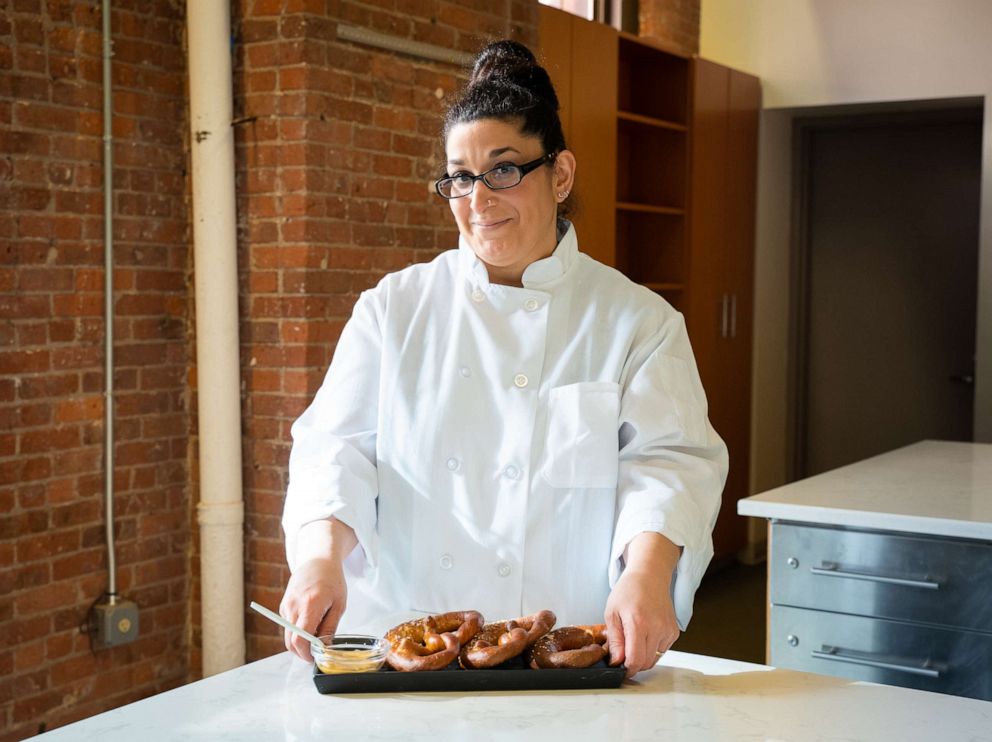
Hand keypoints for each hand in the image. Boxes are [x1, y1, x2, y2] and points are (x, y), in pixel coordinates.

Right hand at [279, 555, 347, 660]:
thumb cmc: (332, 581)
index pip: (300, 639)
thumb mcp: (339, 605)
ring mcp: (286, 606)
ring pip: (288, 635)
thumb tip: (323, 648)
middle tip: (316, 651)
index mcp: (310, 605)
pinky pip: (288, 626)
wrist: (317, 561)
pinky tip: (310, 620)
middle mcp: (294, 606)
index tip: (314, 658)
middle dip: (302, 651)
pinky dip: (297, 630)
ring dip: (300, 640)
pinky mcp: (283, 606)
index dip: (305, 654)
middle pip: (290, 642)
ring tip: (316, 631)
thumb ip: (330, 628)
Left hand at [604, 531, 681, 677]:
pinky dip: (652, 649)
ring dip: (643, 656)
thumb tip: (617, 662)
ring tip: (634, 639)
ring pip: (654, 659)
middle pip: (646, 663)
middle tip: (623, 653)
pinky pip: (662, 651)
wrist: (649, 576)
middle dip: (633, 664)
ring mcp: (668, 630)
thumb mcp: (612, 613)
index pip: (635, 660)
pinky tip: (646, 633)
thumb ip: (615, 640)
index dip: (626, 669)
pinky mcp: (674, 632)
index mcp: (638, 623)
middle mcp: (657, 628)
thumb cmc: (628, 591)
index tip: (619, 668)